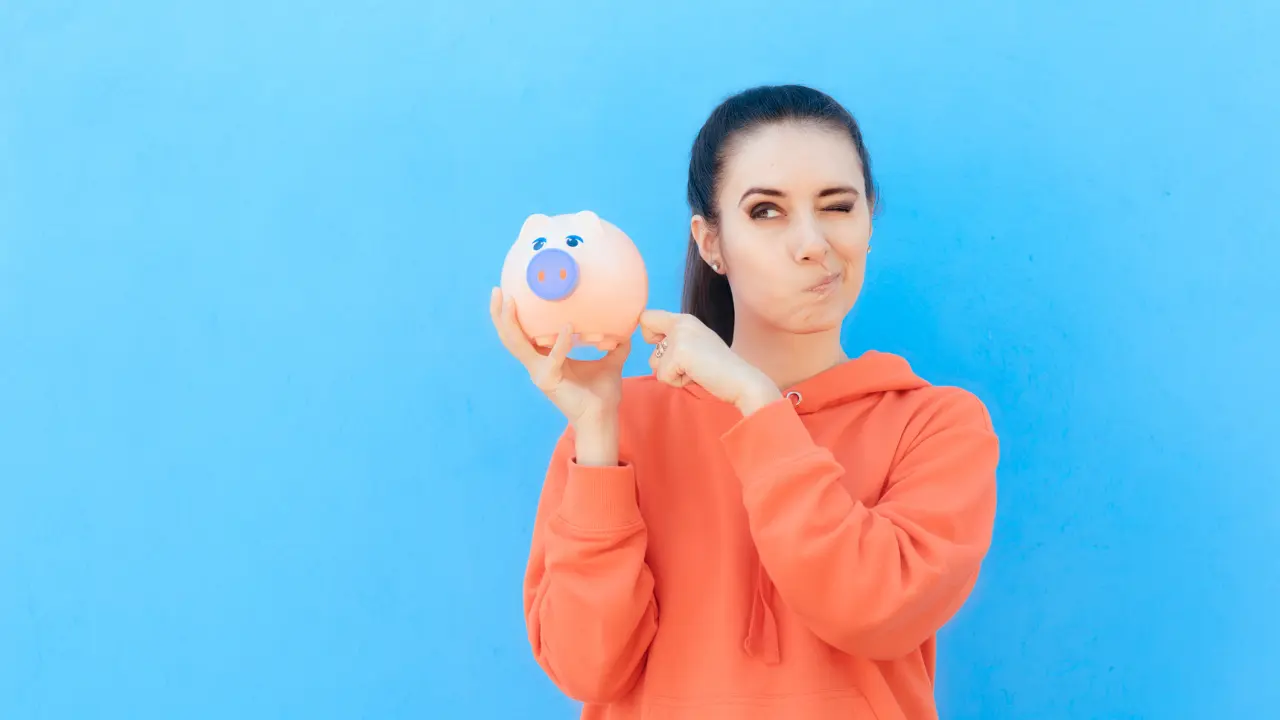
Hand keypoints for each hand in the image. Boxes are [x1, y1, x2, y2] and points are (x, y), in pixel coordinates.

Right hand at [489, 288, 630, 426]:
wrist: (603, 418)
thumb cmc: (602, 393)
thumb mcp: (610, 361)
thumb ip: (614, 344)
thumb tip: (627, 327)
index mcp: (545, 359)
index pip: (522, 335)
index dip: (512, 316)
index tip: (511, 292)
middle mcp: (537, 366)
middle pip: (509, 338)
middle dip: (500, 314)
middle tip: (498, 290)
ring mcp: (540, 374)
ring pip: (516, 345)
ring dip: (511, 323)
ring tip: (511, 301)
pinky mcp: (549, 382)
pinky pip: (553, 358)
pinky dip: (561, 342)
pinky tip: (569, 327)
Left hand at [638, 310, 780, 412]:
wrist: (741, 380)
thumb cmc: (718, 369)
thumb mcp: (695, 345)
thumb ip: (675, 341)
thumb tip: (652, 346)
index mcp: (684, 319)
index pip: (647, 317)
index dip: (650, 335)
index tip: (667, 348)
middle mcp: (681, 322)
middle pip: (646, 339)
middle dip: (662, 360)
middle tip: (690, 364)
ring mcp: (680, 336)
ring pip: (653, 362)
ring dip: (672, 373)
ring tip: (695, 370)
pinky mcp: (680, 353)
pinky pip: (662, 376)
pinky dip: (678, 383)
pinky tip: (697, 376)